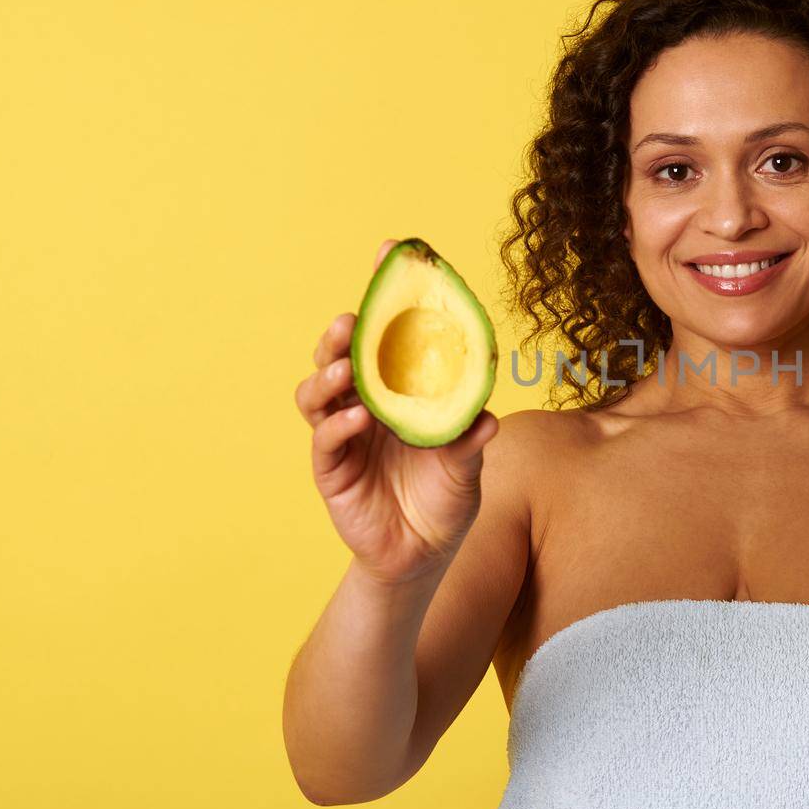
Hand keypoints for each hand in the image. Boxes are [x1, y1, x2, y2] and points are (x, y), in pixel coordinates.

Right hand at [293, 239, 499, 586]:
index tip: (390, 251)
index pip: (388, 334)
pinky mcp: (332, 469)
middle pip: (342, 355)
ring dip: (330, 374)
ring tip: (347, 368)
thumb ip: (471, 442)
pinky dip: (338, 425)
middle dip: (342, 333)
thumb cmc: (445, 500)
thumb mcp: (467, 468)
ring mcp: (345, 434)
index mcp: (401, 389)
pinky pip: (327, 441)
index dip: (386, 292)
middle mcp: (367, 403)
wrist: (423, 557)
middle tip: (350, 321)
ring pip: (319, 391)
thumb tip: (488, 419)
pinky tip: (358, 418)